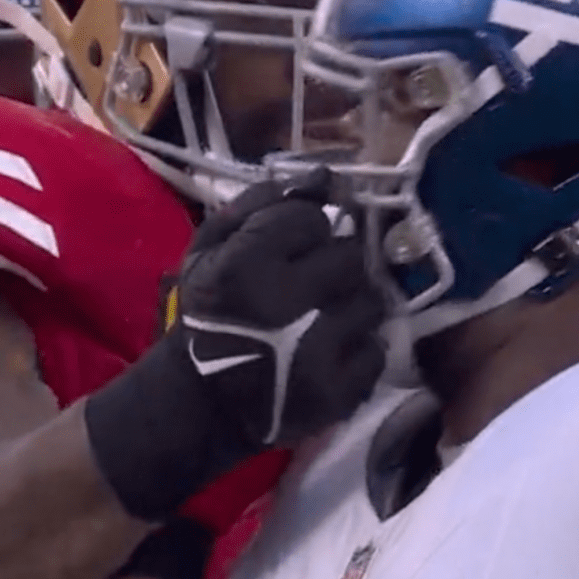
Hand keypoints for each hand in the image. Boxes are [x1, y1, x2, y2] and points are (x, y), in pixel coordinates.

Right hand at [177, 170, 385, 445]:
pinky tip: (331, 353)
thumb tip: (324, 175)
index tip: (290, 251)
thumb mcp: (210, 251)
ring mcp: (317, 353)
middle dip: (335, 265)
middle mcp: (285, 306)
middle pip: (351, 256)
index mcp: (245, 265)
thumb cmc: (209, 315)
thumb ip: (263, 204)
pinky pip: (377, 349)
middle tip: (312, 284)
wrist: (201, 403)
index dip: (305, 230)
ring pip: (371, 301)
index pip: (312, 217)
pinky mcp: (339, 393)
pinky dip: (360, 349)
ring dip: (352, 305)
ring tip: (323, 319)